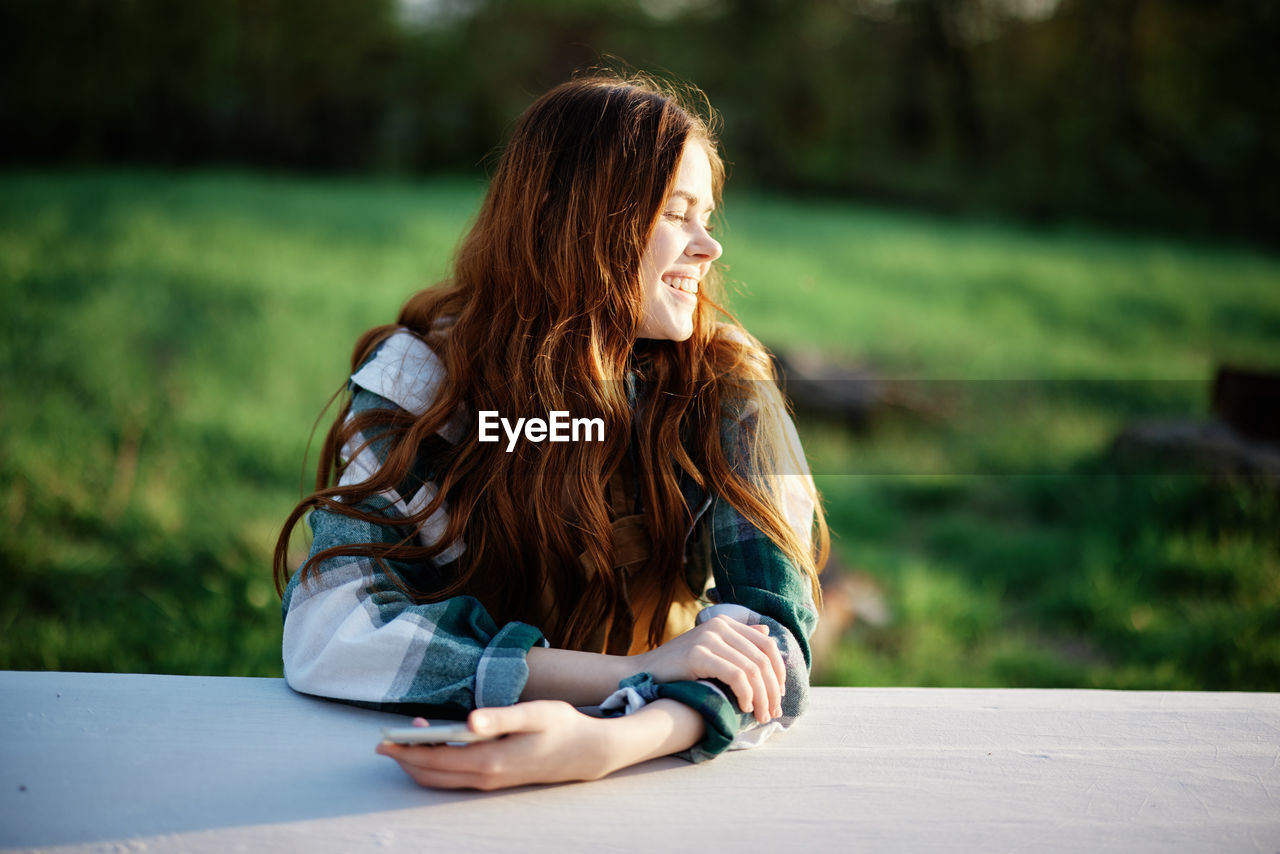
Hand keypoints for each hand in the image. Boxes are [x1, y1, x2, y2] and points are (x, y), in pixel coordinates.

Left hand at [376, 702, 610, 789]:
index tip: (383, 740)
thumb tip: (468, 721)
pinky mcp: (495, 779)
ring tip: (409, 736)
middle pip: (432, 775)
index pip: (436, 759)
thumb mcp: (533, 714)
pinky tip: (438, 743)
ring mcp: (490, 782)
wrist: (588, 753)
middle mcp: (485, 777)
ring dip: (420, 761)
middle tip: (385, 740)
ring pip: (442, 779)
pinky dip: (438, 764)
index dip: (406, 750)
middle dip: (406, 759)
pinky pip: (455, 777)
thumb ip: (499, 717)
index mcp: (490, 760)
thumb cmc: (561, 727)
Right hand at [632, 615, 784, 723]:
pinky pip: (736, 676)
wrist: (642, 673)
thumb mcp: (711, 650)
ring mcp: (708, 638)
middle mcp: (719, 626)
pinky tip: (743, 707)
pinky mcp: (699, 654)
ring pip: (752, 670)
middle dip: (772, 690)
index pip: (767, 645)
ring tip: (761, 716)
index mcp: (725, 623)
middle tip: (773, 713)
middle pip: (762, 659)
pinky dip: (745, 694)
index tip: (779, 695)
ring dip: (762, 697)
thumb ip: (738, 642)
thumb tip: (767, 633)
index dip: (779, 671)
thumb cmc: (678, 668)